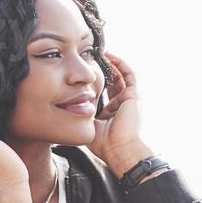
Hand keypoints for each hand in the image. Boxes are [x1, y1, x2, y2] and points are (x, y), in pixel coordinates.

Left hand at [87, 51, 146, 168]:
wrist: (119, 150)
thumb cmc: (103, 144)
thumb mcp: (88, 125)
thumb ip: (82, 114)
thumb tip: (67, 105)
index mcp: (110, 113)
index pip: (103, 93)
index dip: (94, 83)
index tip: (82, 74)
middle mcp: (121, 105)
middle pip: (112, 82)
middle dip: (102, 70)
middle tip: (91, 58)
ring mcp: (129, 100)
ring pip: (120, 76)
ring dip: (111, 64)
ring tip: (100, 53)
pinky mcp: (134, 96)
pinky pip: (128, 74)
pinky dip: (120, 64)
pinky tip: (109, 55)